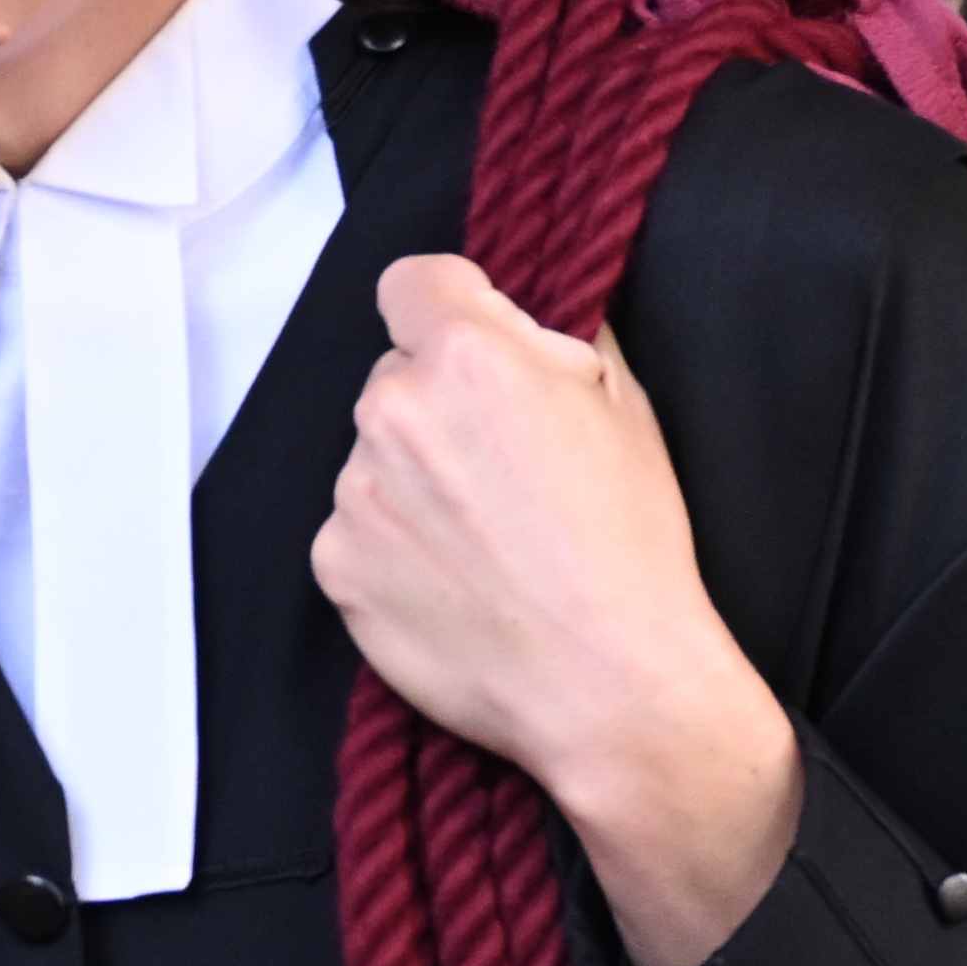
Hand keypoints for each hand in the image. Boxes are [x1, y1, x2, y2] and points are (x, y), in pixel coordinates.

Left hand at [312, 253, 805, 965]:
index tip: (478, 349)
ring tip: (490, 540)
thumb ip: (561, 341)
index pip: (413, 281)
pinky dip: (397, 547)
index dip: (451, 309)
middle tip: (506, 468)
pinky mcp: (336, 565)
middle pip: (395, 375)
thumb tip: (529, 319)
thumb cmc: (630, 552)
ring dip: (416, 480)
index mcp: (468, 356)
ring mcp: (354, 493)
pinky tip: (461, 581)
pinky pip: (357, 530)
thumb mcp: (629, 409)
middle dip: (440, 405)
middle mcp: (393, 412)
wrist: (608, 685)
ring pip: (374, 457)